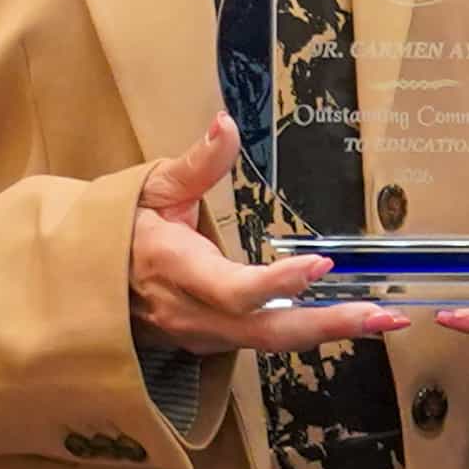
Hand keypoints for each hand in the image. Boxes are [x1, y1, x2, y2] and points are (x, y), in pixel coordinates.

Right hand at [131, 113, 410, 355]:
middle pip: (265, 331)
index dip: (277, 283)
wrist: (85, 283)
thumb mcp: (152, 188)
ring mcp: (201, 336)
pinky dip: (305, 333)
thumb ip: (195, 162)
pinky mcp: (211, 343)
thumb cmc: (121, 229)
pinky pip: (262, 341)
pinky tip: (344, 320)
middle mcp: (190, 313)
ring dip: (327, 332)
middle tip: (383, 317)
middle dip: (328, 325)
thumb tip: (225, 124)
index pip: (233, 289)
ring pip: (269, 343)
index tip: (320, 266)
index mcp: (174, 268)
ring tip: (382, 321)